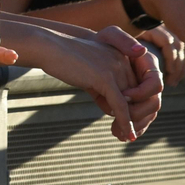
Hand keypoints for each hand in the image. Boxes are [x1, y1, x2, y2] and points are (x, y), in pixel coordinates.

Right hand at [26, 25, 160, 142]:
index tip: (127, 122)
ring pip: (130, 104)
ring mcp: (114, 68)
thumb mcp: (90, 73)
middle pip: (136, 97)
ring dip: (129, 123)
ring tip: (124, 137)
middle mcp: (121, 60)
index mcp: (119, 55)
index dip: (132, 106)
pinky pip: (120, 106)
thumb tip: (115, 111)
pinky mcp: (104, 78)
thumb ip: (105, 89)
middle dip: (133, 117)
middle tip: (126, 134)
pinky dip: (125, 123)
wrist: (47, 47)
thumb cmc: (64, 60)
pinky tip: (127, 134)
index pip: (135, 87)